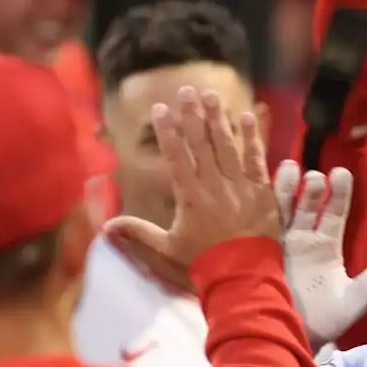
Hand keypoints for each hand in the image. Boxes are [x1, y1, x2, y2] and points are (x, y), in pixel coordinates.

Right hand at [105, 87, 279, 269]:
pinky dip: (252, 137)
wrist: (243, 275)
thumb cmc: (203, 261)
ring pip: (227, 146)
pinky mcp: (261, 191)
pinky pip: (256, 159)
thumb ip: (139, 232)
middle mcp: (213, 186)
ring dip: (218, 119)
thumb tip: (105, 228)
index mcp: (189, 198)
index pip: (176, 156)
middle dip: (192, 115)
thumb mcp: (167, 248)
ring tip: (211, 96)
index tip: (161, 108)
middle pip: (201, 144)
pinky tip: (247, 116)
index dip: (167, 130)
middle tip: (187, 90)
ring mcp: (239, 186)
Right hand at [276, 162, 366, 347]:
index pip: (334, 213)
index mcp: (325, 247)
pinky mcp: (259, 256)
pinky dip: (259, 209)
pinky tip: (260, 191)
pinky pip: (258, 228)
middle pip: (307, 206)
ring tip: (290, 169)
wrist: (293, 341)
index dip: (338, 194)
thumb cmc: (324, 322)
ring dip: (286, 191)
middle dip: (311, 189)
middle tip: (316, 176)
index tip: (341, 173)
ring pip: (282, 211)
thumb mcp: (354, 300)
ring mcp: (279, 247)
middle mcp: (302, 241)